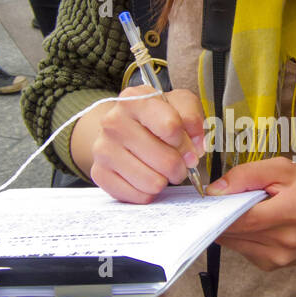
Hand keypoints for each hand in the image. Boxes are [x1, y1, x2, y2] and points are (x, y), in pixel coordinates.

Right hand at [71, 85, 205, 203]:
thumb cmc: (155, 117)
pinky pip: (139, 196)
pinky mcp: (100, 174)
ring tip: (161, 170)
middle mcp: (113, 122)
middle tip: (178, 163)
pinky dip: (149, 192)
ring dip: (164, 180)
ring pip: (153, 182)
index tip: (190, 147)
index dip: (187, 143)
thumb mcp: (179, 104)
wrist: (121, 128)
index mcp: (134, 100)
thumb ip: (193, 119)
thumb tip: (196, 147)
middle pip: (165, 160)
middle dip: (180, 166)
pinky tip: (146, 178)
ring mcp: (103, 149)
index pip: (171, 127)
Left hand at [208, 158, 295, 269]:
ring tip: (237, 210)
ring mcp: (277, 257)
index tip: (209, 198)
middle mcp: (285, 240)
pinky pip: (241, 249)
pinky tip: (251, 225)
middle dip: (219, 216)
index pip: (243, 217)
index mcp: (291, 212)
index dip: (220, 209)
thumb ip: (249, 174)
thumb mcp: (285, 170)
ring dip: (228, 226)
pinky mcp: (271, 266)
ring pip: (233, 242)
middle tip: (216, 201)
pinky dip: (239, 236)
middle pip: (234, 232)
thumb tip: (216, 189)